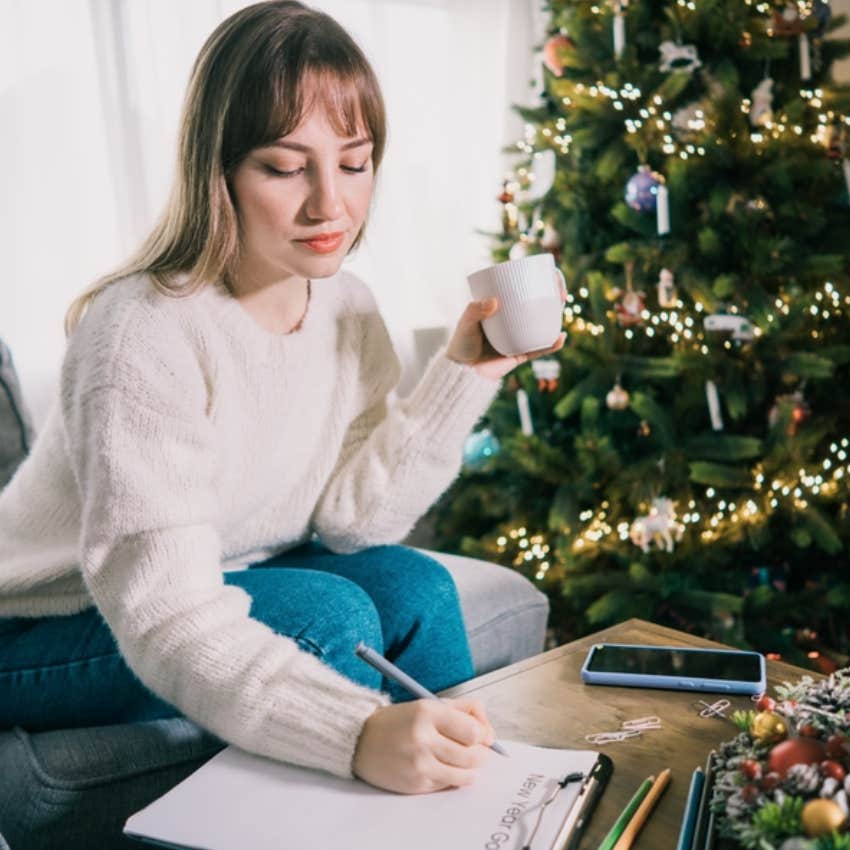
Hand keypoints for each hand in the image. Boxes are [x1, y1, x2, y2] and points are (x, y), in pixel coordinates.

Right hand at [352, 697, 494, 793]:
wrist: (360, 741)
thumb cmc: (398, 721)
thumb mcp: (428, 704)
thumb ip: (463, 710)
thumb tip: (489, 732)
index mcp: (427, 712)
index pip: (473, 731)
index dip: (483, 734)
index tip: (481, 735)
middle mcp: (423, 738)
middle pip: (473, 755)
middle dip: (481, 754)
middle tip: (476, 750)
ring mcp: (419, 764)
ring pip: (465, 775)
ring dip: (470, 769)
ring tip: (462, 760)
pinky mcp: (416, 784)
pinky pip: (448, 784)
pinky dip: (452, 777)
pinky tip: (443, 767)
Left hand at [446, 268, 566, 381]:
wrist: (461, 373)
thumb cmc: (461, 344)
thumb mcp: (465, 323)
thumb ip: (474, 311)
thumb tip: (494, 301)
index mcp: (502, 308)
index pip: (523, 289)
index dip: (539, 280)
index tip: (547, 276)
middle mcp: (514, 321)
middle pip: (539, 304)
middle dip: (555, 294)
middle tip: (560, 292)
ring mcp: (520, 337)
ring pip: (544, 324)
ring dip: (557, 315)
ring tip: (562, 306)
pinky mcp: (522, 354)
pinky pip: (541, 348)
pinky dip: (553, 344)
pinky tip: (560, 337)